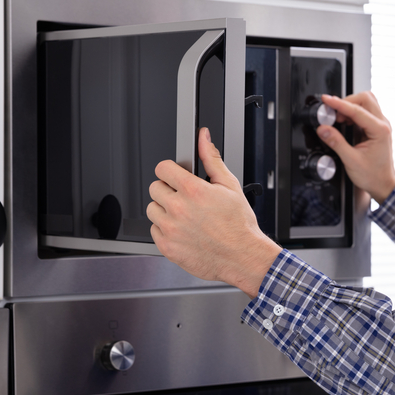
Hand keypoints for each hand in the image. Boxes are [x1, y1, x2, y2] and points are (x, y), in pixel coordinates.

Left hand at [147, 128, 280, 297]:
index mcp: (193, 191)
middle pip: (154, 188)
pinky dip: (165, 230)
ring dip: (164, 210)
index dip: (170, 171)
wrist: (242, 257)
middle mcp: (178, 209)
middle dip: (168, 190)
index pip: (163, 168)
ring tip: (183, 216)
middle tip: (184, 199)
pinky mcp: (167, 247)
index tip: (175, 177)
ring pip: (152, 209)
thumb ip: (211, 159)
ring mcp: (171, 229)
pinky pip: (154, 231)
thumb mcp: (230, 185)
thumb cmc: (239, 225)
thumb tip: (203, 137)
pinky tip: (182, 230)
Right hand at [317, 92, 394, 203]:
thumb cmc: (373, 176)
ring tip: (338, 119)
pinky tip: (344, 123)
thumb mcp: (351, 160)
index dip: (339, 104)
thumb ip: (336, 143)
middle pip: (365, 98)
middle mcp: (382, 124)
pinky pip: (364, 112)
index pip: (357, 110)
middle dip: (346, 101)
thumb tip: (324, 129)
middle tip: (333, 112)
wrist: (383, 185)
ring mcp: (380, 125)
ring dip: (350, 106)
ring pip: (366, 103)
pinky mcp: (375, 128)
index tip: (327, 100)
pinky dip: (352, 113)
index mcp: (380, 130)